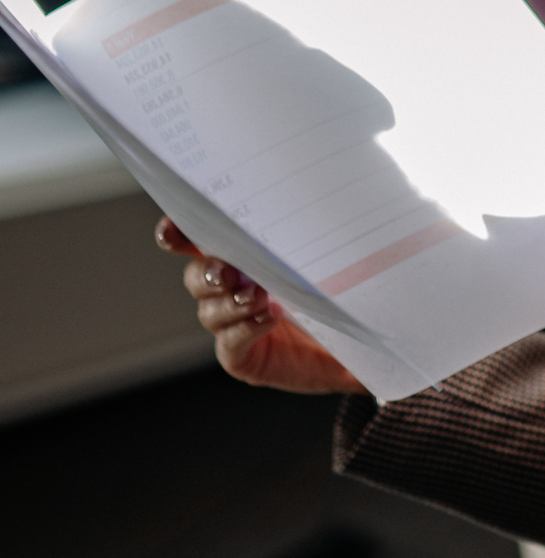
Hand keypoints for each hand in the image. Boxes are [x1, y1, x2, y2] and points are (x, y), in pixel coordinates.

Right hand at [156, 216, 367, 395]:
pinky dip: (246, 329)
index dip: (179, 234)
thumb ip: (308, 235)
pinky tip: (270, 317)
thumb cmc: (342, 292)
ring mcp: (232, 326)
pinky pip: (230, 343)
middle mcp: (229, 291)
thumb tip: (311, 200)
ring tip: (259, 297)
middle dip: (206, 272)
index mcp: (243, 258)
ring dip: (231, 302)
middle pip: (196, 276)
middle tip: (228, 272)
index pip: (199, 242)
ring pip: (209, 311)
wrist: (360, 343)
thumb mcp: (327, 256)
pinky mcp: (243, 357)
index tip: (172, 231)